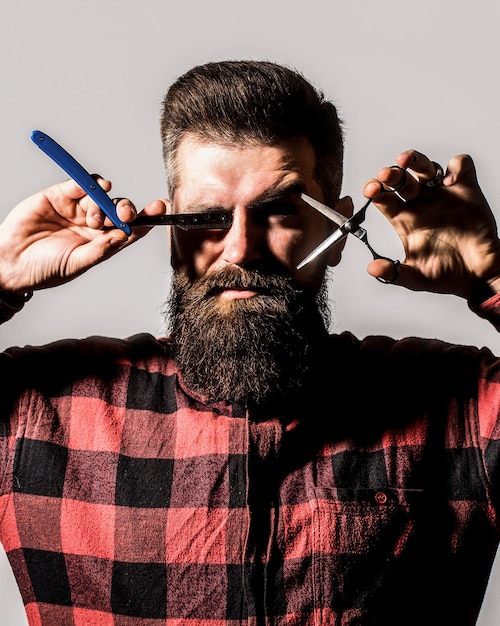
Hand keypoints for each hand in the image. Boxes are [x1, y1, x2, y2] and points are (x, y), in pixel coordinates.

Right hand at [0, 177, 166, 294]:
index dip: (147, 218)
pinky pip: (78, 184)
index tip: (160, 208)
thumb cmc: (45, 270)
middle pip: (119, 209)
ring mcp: (77, 208)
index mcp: (103, 242)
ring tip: (93, 218)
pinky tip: (93, 188)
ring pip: (101, 196)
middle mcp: (94, 224)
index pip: (131, 228)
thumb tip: (123, 236)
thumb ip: (100, 250)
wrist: (11, 263)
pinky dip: (88, 183)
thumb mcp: (76, 264)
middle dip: (126, 208)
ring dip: (104, 203)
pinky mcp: (59, 195)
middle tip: (124, 212)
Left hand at [363, 150, 499, 301]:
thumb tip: (372, 269)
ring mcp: (442, 195)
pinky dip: (456, 166)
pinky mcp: (466, 191)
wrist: (478, 276)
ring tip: (406, 161)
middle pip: (400, 179)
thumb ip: (394, 273)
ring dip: (414, 159)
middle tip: (385, 176)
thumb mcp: (416, 278)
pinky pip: (460, 166)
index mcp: (404, 220)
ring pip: (424, 167)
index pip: (383, 198)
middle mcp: (420, 203)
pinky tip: (449, 181)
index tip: (371, 191)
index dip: (375, 191)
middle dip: (390, 174)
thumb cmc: (447, 276)